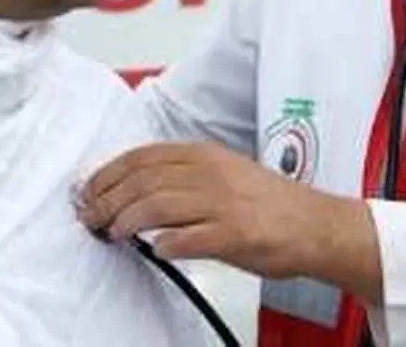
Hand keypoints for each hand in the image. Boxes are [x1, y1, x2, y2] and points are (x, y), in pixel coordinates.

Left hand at [76, 141, 381, 300]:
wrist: (316, 225)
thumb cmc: (271, 204)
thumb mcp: (224, 174)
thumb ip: (184, 178)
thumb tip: (136, 192)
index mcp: (205, 155)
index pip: (142, 157)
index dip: (108, 173)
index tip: (88, 190)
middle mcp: (210, 173)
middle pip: (142, 181)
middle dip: (107, 200)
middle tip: (91, 217)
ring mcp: (222, 203)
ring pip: (156, 206)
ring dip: (126, 222)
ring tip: (113, 234)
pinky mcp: (234, 234)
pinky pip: (188, 239)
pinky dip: (165, 245)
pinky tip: (156, 251)